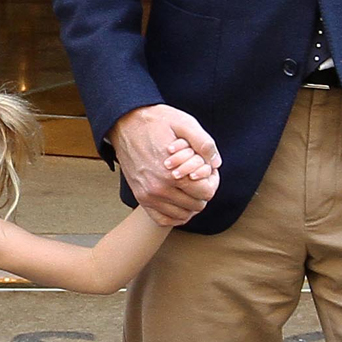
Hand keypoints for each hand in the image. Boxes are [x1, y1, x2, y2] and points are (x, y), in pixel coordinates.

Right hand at [110, 104, 220, 225]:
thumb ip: (204, 143)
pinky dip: (175, 215)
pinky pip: (163, 219)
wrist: (124, 123)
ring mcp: (148, 196)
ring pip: (182, 215)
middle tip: (200, 176)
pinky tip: (179, 200)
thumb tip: (216, 163)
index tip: (209, 171)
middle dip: (203, 191)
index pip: (206, 193)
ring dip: (190, 203)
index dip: (213, 181)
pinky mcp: (140, 197)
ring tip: (190, 185)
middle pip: (196, 205)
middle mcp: (159, 190)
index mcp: (172, 174)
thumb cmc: (155, 122)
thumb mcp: (184, 123)